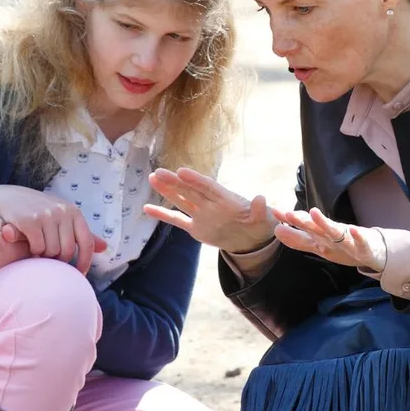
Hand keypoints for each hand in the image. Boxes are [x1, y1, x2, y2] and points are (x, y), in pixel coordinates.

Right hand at [0, 185, 102, 272]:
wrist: (7, 197)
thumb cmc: (39, 211)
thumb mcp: (63, 217)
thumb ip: (82, 233)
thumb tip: (105, 248)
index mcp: (74, 212)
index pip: (87, 243)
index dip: (84, 262)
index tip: (79, 274)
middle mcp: (62, 211)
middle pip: (67, 251)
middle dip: (59, 260)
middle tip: (50, 259)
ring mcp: (45, 215)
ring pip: (52, 251)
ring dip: (45, 256)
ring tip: (39, 249)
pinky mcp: (29, 220)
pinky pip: (37, 247)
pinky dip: (33, 251)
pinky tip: (30, 246)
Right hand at [145, 167, 278, 252]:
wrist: (253, 238)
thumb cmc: (260, 223)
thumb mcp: (263, 218)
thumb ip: (259, 209)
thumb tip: (261, 198)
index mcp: (225, 199)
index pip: (208, 187)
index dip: (195, 180)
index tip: (181, 171)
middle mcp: (210, 203)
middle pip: (190, 190)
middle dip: (175, 182)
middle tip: (158, 172)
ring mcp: (202, 214)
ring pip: (181, 200)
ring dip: (167, 190)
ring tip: (152, 178)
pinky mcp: (196, 228)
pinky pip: (177, 220)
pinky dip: (163, 215)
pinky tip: (147, 208)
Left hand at [271, 207, 386, 270]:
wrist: (372, 250)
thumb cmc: (342, 245)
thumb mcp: (317, 244)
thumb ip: (296, 238)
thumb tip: (275, 230)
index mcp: (320, 235)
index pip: (303, 226)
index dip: (289, 220)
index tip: (275, 211)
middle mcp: (331, 235)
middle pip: (315, 227)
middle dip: (302, 220)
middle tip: (288, 214)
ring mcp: (347, 240)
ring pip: (334, 232)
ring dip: (324, 223)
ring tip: (314, 213)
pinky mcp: (362, 247)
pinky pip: (360, 242)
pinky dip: (357, 236)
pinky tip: (354, 230)